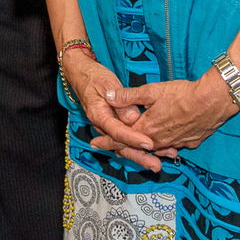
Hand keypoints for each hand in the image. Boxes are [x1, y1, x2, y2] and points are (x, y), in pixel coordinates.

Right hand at [61, 53, 167, 172]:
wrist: (81, 75)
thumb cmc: (94, 77)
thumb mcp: (108, 83)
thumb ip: (122, 101)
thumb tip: (133, 118)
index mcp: (98, 114)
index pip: (116, 130)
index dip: (132, 138)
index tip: (148, 143)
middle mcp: (102, 125)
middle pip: (120, 145)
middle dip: (138, 156)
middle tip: (155, 165)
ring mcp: (107, 127)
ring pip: (123, 146)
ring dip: (140, 155)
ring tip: (157, 163)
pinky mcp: (113, 126)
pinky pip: (125, 140)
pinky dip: (137, 147)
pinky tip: (152, 152)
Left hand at [114, 73, 235, 158]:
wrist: (213, 101)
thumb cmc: (182, 94)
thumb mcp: (151, 91)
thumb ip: (129, 96)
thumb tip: (108, 96)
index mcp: (148, 128)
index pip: (121, 138)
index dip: (107, 141)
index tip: (94, 144)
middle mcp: (160, 140)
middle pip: (137, 147)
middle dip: (122, 148)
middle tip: (108, 149)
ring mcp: (177, 143)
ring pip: (156, 149)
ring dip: (144, 150)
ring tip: (135, 150)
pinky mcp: (190, 142)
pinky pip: (173, 147)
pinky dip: (164, 147)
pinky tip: (164, 145)